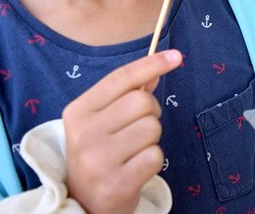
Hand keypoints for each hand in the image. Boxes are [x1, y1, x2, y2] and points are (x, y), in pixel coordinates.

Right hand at [63, 50, 181, 213]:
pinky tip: (135, 168)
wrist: (83, 203)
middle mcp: (84, 134)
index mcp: (78, 112)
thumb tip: (155, 70)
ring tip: (133, 151)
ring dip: (151, 139)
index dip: (151, 64)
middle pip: (142, 101)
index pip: (120, 78)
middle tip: (137, 128)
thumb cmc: (99, 153)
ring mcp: (98, 161)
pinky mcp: (116, 185)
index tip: (176, 56)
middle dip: (150, 112)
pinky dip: (152, 160)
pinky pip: (155, 156)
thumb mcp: (103, 120)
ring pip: (152, 128)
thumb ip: (127, 94)